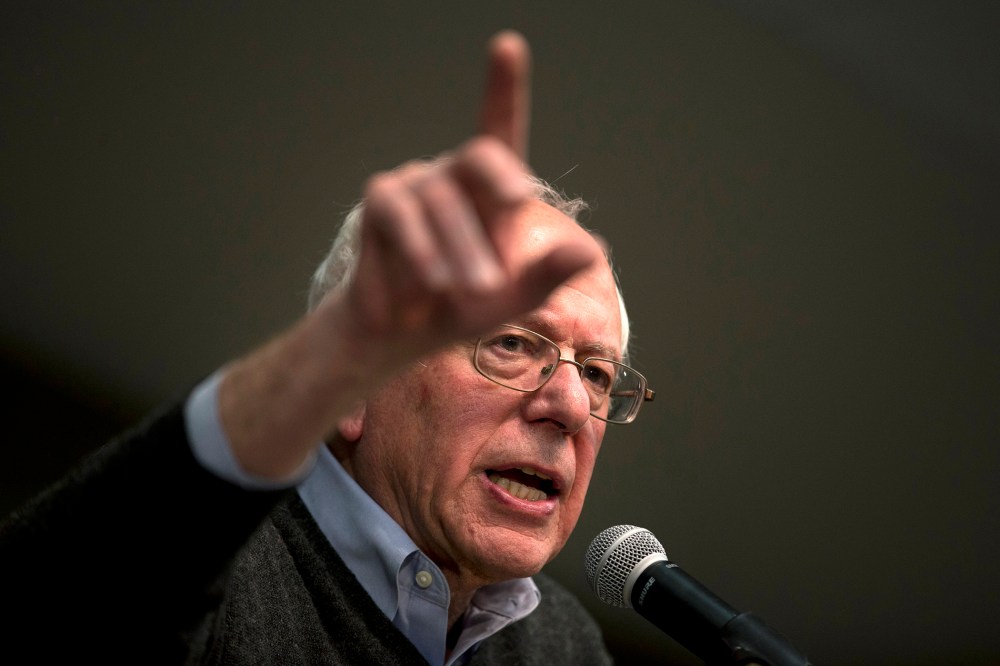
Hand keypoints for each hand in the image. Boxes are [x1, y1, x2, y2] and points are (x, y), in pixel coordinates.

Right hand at [220, 32, 598, 477]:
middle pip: (479, 161)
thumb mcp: (515, 298)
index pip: (499, 128)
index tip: (506, 45)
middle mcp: (452, 174)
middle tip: (490, 281)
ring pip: (439, 202)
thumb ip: (550, 274)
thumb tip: (593, 249)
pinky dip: (412, 259)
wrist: (401, 335)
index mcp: (491, 188)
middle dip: (491, 211)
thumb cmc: (463, 308)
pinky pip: (398, 219)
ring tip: (458, 295)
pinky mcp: (381, 203)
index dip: (502, 86)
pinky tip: (416, 293)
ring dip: (451, 254)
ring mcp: (414, 182)